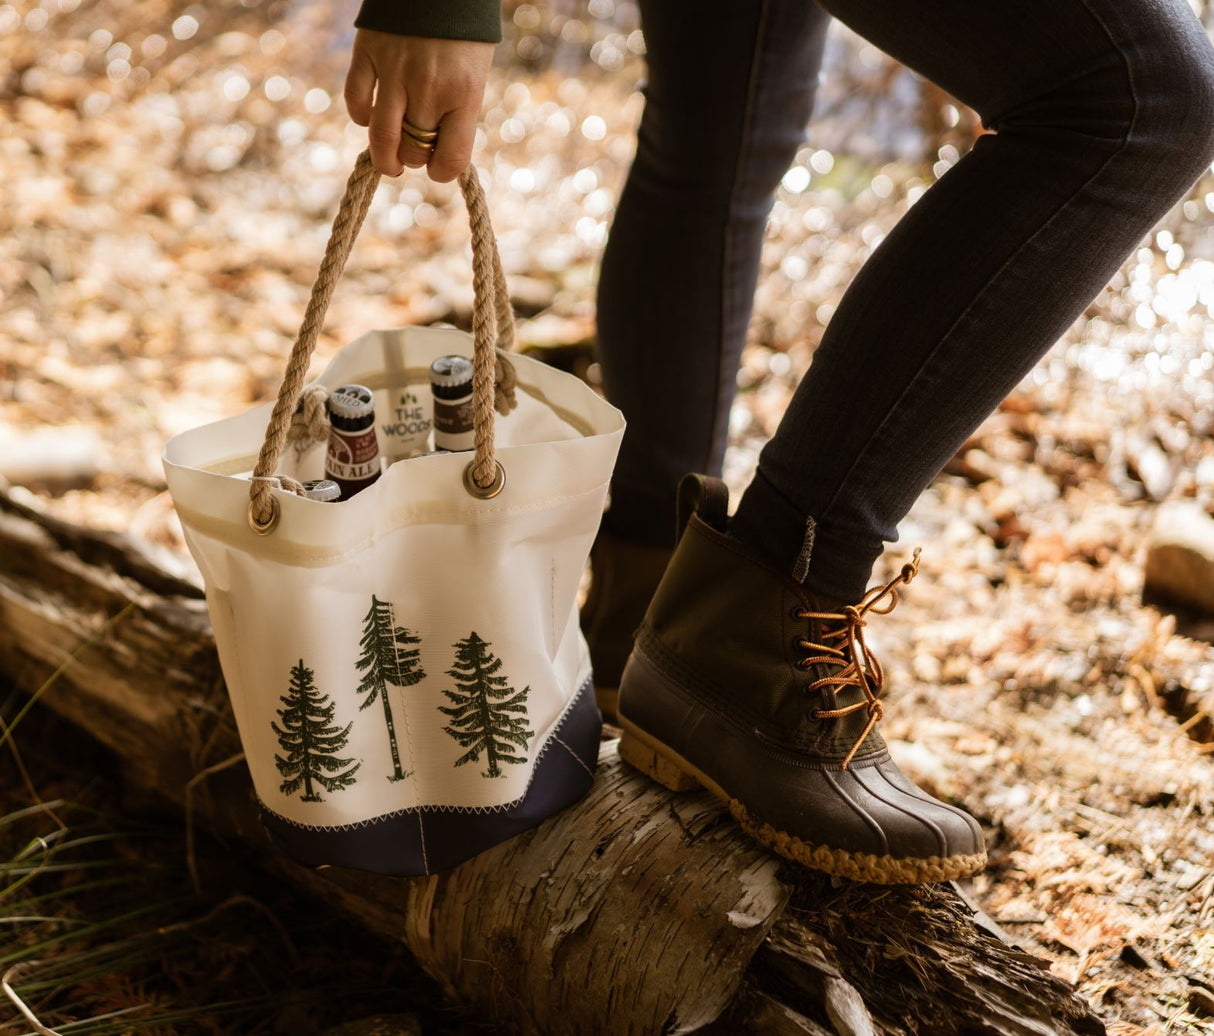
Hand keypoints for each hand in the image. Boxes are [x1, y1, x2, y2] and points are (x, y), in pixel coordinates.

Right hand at [344, 28, 493, 181]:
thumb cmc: (463, 34)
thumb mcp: (474, 75)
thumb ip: (456, 114)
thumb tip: (433, 153)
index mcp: (464, 94)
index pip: (451, 160)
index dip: (442, 172)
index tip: (438, 167)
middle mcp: (428, 87)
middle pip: (414, 152)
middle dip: (415, 159)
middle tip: (415, 152)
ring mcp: (394, 70)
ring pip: (381, 137)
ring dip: (385, 157)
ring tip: (390, 161)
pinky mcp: (367, 53)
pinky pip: (356, 102)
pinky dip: (362, 117)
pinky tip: (371, 117)